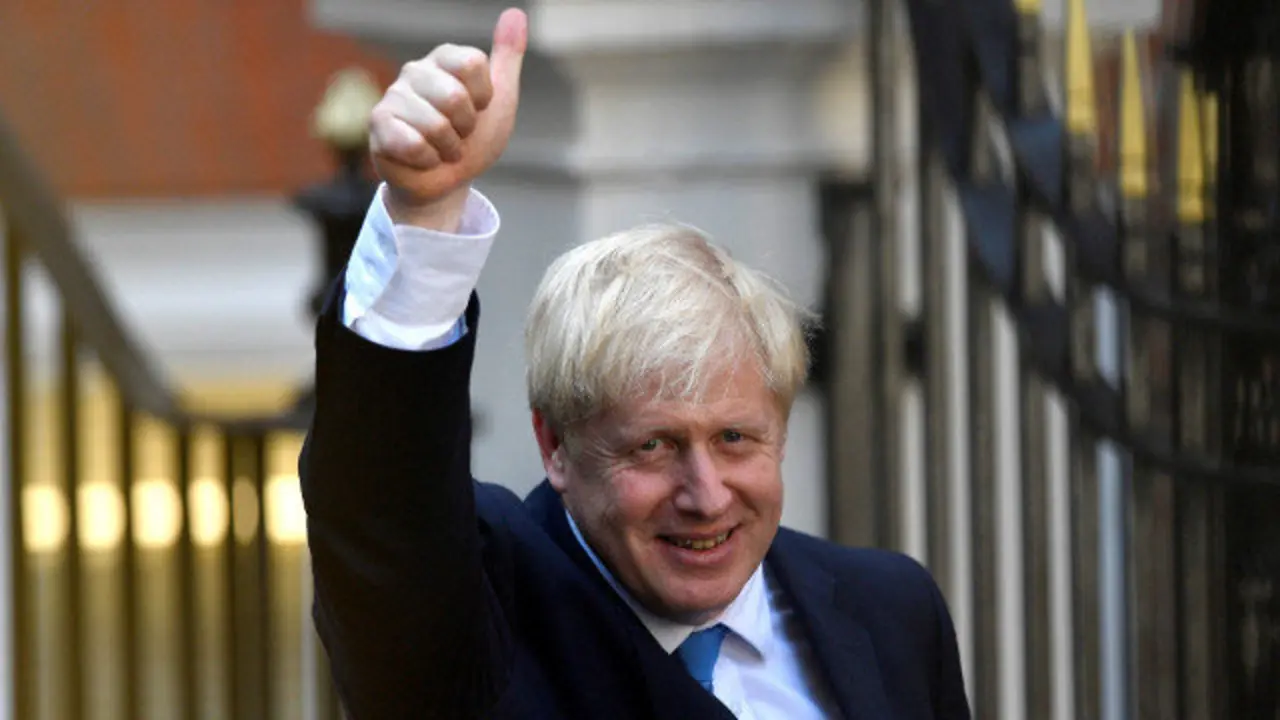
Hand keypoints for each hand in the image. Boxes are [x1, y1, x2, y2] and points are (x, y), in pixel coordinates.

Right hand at [369, 8, 526, 227]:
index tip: (478, 109)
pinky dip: (428, 160)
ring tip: (441, 148)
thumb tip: (515, 14)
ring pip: (436, 125)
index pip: (473, 64)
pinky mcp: (378, 124)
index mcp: (445, 58)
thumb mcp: (500, 100)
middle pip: (455, 97)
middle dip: (465, 129)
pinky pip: (413, 143)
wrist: (448, 182)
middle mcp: (415, 70)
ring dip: (447, 149)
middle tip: (458, 135)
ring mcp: (393, 96)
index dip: (483, 97)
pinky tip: (422, 158)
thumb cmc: (472, 140)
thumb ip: (507, 58)